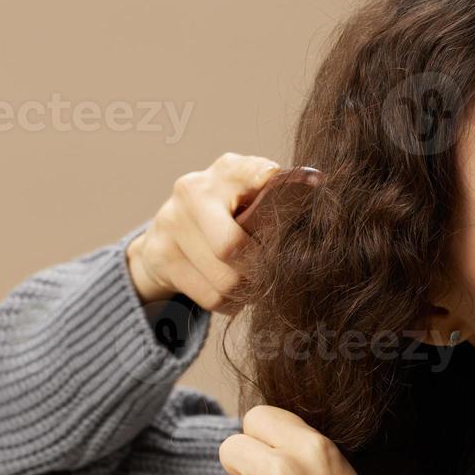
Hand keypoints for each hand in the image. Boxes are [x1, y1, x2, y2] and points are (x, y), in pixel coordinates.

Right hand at [126, 152, 291, 311]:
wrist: (166, 237)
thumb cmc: (227, 217)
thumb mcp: (250, 201)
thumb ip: (278, 201)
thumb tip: (315, 188)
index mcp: (225, 172)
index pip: (248, 172)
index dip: (266, 180)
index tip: (297, 182)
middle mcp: (192, 191)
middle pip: (232, 247)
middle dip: (257, 267)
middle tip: (268, 269)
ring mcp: (171, 224)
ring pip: (225, 280)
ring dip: (246, 289)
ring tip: (250, 280)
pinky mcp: (160, 257)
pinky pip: (211, 297)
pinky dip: (229, 302)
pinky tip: (231, 290)